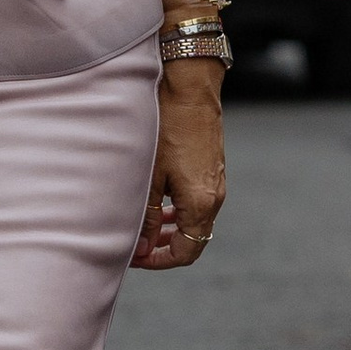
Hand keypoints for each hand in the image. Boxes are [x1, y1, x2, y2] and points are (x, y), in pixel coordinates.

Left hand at [129, 66, 224, 270]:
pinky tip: (158, 200)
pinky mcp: (212, 169)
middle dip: (163, 247)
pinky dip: (178, 210)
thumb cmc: (167, 126)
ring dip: (169, 228)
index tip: (134, 256)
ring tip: (144, 224)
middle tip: (136, 243)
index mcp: (201, 204)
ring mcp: (216, 183)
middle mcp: (215, 198)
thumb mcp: (150, 175)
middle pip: (192, 240)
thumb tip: (141, 247)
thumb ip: (146, 215)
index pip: (186, 252)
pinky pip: (197, 202)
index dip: (158, 260)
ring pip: (194, 221)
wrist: (190, 88)